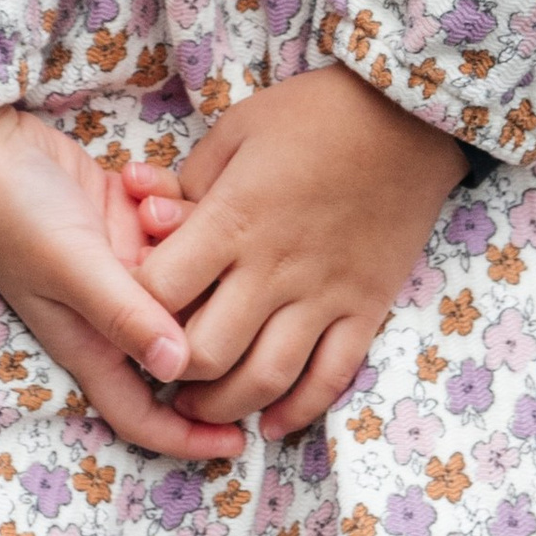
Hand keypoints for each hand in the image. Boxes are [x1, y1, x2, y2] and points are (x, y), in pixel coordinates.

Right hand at [0, 110, 240, 460]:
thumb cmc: (13, 211)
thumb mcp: (69, 265)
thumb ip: (122, 313)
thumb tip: (180, 367)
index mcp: (89, 342)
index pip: (142, 413)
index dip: (188, 437)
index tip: (240, 441)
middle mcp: (108, 310)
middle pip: (178, 338)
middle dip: (207, 312)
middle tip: (236, 275)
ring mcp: (117, 263)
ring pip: (181, 274)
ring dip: (181, 239)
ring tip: (152, 206)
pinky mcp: (120, 218)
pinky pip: (168, 223)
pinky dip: (165, 202)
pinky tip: (139, 178)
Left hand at [137, 62, 467, 436]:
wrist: (407, 114)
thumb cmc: (314, 113)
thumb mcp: (238, 128)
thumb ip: (192, 179)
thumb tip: (146, 214)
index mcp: (234, 218)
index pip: (162, 290)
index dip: (134, 310)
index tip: (128, 312)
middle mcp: (274, 267)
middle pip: (208, 352)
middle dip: (173, 372)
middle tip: (159, 370)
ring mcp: (323, 294)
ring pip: (266, 378)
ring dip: (225, 404)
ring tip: (201, 405)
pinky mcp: (365, 308)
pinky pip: (330, 378)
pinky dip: (299, 410)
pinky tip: (272, 422)